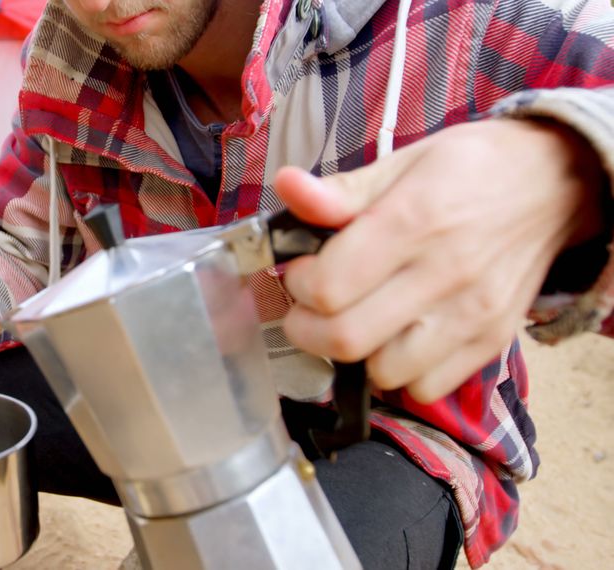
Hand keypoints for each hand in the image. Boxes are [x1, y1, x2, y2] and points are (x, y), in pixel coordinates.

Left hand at [274, 119, 603, 402]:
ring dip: (355, 355)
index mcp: (415, 220)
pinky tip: (396, 337)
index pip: (329, 286)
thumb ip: (341, 190)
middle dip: (308, 329)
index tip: (302, 272)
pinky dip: (400, 373)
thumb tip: (287, 186)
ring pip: (384, 373)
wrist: (555, 184)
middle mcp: (446, 273)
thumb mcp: (402, 162)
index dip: (299, 285)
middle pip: (347, 339)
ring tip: (355, 320)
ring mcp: (473, 314)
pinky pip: (427, 388)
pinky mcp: (491, 341)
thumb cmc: (470, 169)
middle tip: (310, 308)